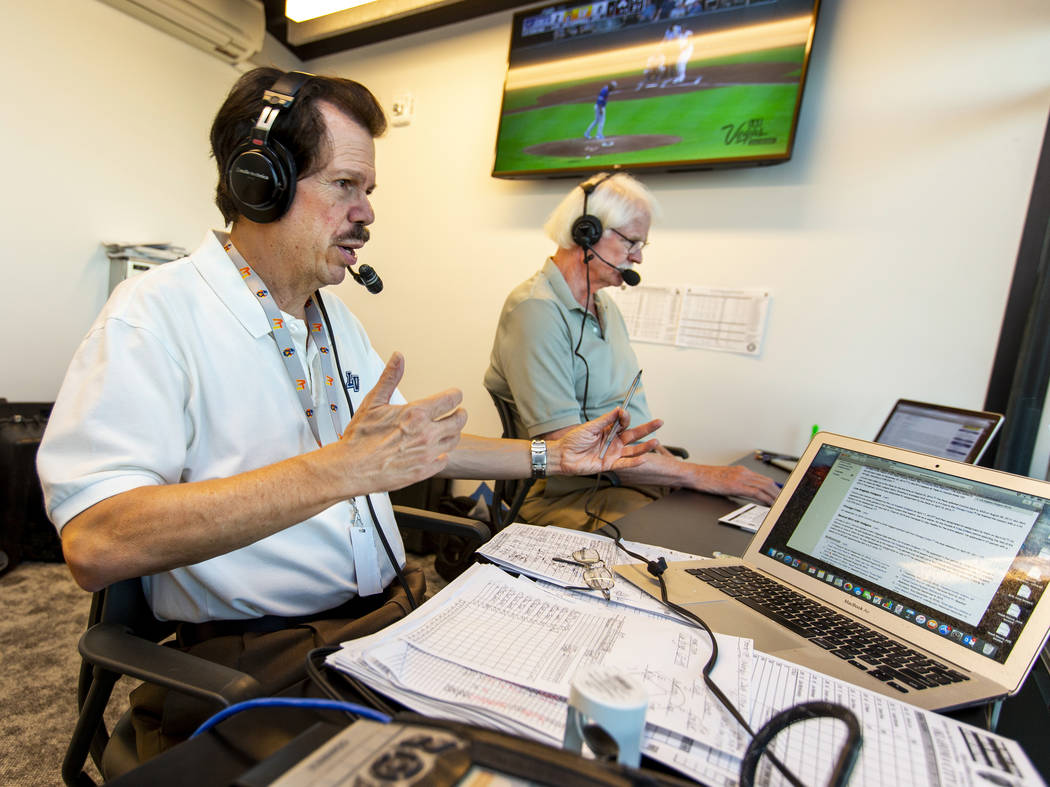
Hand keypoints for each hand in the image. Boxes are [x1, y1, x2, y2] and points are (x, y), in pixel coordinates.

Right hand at [330, 352, 467, 493]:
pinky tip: (437, 452)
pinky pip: (444, 461)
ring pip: (454, 441)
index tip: (455, 396)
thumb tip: (398, 358)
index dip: (455, 395)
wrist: (351, 467)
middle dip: (460, 414)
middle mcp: (426, 433)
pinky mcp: (424, 471)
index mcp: (416, 414)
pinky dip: (442, 455)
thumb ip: (390, 378)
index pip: (451, 399)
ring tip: (448, 431)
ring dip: (453, 433)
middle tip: (458, 413)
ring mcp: (427, 453)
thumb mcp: (373, 401)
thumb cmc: (360, 437)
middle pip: (459, 421)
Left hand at [555, 408, 661, 475]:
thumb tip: (619, 409)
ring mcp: (613, 453)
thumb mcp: (590, 427)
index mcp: (608, 430)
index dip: (625, 418)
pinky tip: (643, 458)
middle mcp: (613, 441)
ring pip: (633, 450)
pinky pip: (624, 463)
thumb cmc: (573, 440)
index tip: (624, 413)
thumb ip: (606, 419)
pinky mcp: (609, 465)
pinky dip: (634, 461)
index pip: (623, 423)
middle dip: (647, 429)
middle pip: (634, 435)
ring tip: (656, 441)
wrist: (563, 455)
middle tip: (660, 422)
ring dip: (644, 447)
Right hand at [693, 465, 779, 504]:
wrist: (695, 475)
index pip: (765, 479)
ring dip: (775, 496)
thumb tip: (749, 493)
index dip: (776, 488)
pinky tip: (769, 504)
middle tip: (785, 502)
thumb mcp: (725, 479)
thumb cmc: (706, 478)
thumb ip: (738, 483)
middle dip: (779, 493)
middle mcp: (743, 472)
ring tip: (780, 505)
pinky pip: (756, 492)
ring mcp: (740, 478)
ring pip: (765, 486)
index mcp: (742, 471)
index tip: (781, 495)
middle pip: (768, 482)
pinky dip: (765, 498)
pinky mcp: (736, 485)